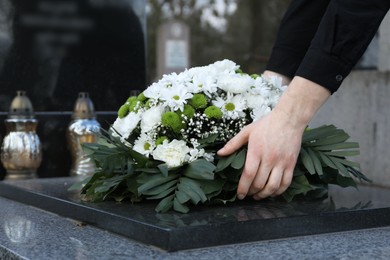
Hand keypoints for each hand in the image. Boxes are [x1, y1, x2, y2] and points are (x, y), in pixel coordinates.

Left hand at [217, 75, 330, 199]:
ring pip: (273, 186)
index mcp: (256, 151)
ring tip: (258, 196)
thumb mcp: (247, 131)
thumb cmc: (267, 124)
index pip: (249, 174)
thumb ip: (233, 144)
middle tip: (247, 194)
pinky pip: (286, 183)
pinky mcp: (291, 164)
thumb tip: (220, 153)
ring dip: (264, 195)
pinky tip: (272, 192)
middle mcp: (269, 159)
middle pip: (260, 183)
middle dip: (252, 192)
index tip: (239, 194)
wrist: (289, 119)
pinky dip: (278, 191)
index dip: (243, 187)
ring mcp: (282, 162)